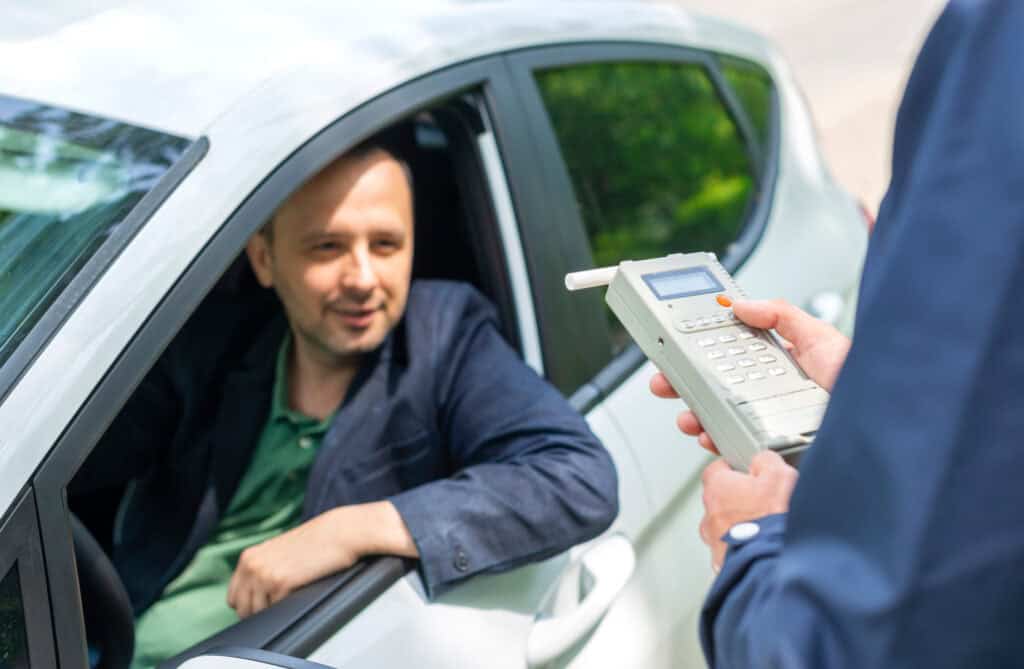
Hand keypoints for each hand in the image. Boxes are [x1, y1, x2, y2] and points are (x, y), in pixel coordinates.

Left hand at [227, 501, 417, 617]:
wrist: (339, 533)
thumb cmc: (315, 544)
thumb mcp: (279, 552)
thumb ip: (262, 570)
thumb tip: (254, 598)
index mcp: (248, 558)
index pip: (233, 598)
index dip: (250, 605)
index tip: (267, 603)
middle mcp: (251, 565)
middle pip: (242, 609)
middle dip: (260, 611)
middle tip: (282, 602)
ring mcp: (264, 574)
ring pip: (257, 612)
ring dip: (274, 610)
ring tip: (292, 594)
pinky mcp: (280, 582)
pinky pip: (276, 609)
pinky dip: (288, 606)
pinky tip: (300, 591)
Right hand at [650, 299, 850, 453]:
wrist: (880, 426)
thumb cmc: (859, 384)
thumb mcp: (821, 338)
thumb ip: (782, 315)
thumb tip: (741, 303)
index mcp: (775, 366)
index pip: (728, 354)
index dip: (699, 350)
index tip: (675, 345)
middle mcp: (766, 395)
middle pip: (713, 387)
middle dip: (682, 383)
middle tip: (663, 379)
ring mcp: (765, 422)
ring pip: (716, 417)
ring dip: (692, 413)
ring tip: (685, 412)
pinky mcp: (768, 449)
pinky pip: (732, 445)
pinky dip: (714, 440)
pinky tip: (709, 434)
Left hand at [700, 450, 796, 569]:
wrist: (774, 564)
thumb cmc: (774, 521)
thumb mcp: (778, 475)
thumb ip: (766, 460)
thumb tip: (762, 460)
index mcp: (717, 487)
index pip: (718, 469)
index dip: (738, 470)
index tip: (753, 475)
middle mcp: (709, 514)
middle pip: (722, 499)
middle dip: (742, 499)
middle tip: (766, 504)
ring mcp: (713, 540)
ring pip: (725, 525)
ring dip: (742, 525)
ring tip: (766, 529)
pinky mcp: (722, 563)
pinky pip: (731, 549)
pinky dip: (744, 547)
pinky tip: (763, 547)